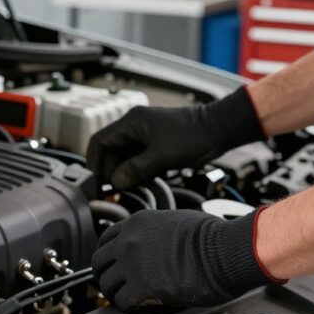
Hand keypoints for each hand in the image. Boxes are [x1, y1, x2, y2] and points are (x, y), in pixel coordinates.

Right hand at [86, 87, 264, 189]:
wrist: (219, 129)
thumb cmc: (192, 137)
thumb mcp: (162, 156)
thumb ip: (136, 169)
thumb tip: (115, 182)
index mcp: (131, 122)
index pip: (100, 141)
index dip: (95, 162)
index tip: (97, 181)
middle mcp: (134, 127)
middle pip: (110, 150)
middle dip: (109, 170)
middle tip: (112, 191)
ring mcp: (144, 136)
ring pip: (123, 157)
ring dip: (123, 173)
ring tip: (126, 189)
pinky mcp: (154, 145)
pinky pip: (137, 159)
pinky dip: (135, 172)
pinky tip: (140, 183)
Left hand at [91, 208, 282, 310]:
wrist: (223, 251)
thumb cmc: (211, 236)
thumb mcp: (176, 220)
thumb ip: (157, 230)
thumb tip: (158, 240)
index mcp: (137, 223)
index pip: (106, 239)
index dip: (107, 255)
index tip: (111, 264)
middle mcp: (128, 241)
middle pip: (99, 262)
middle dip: (105, 275)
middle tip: (114, 285)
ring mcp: (132, 264)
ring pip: (106, 284)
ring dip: (115, 293)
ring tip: (125, 298)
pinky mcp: (141, 287)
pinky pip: (122, 301)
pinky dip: (127, 307)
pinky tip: (138, 307)